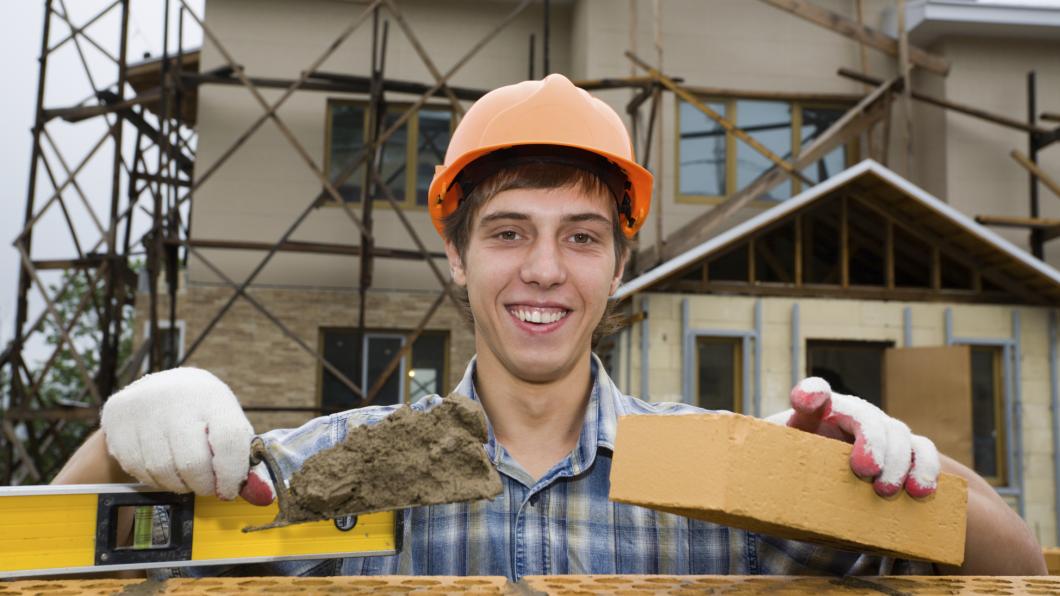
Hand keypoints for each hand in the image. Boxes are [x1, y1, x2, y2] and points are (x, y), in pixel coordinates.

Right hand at [100, 367, 274, 503]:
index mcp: (212, 396)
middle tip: (208, 485)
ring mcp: (143, 410)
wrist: (155, 390)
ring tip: (187, 476)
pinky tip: (164, 469)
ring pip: (164, 472)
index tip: (230, 489)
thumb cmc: (201, 415)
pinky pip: (139, 470)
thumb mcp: (227, 426)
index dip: (232, 474)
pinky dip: (156, 480)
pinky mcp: (118, 424)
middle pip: (193, 462)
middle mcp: (176, 398)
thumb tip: (264, 498)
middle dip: (204, 485)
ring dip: (180, 485)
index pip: (228, 440)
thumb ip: (244, 461)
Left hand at [766, 377, 939, 497]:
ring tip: (888, 492)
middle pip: (864, 415)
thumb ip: (755, 455)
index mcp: (813, 414)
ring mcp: (880, 430)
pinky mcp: (904, 450)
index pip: (811, 393)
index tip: (809, 402)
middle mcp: (849, 415)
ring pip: (897, 432)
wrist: (826, 479)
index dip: (810, 394)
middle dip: (870, 442)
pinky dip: (924, 469)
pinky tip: (920, 492)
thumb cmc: (796, 466)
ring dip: (897, 461)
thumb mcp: (777, 460)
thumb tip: (714, 448)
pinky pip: (922, 450)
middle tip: (865, 473)